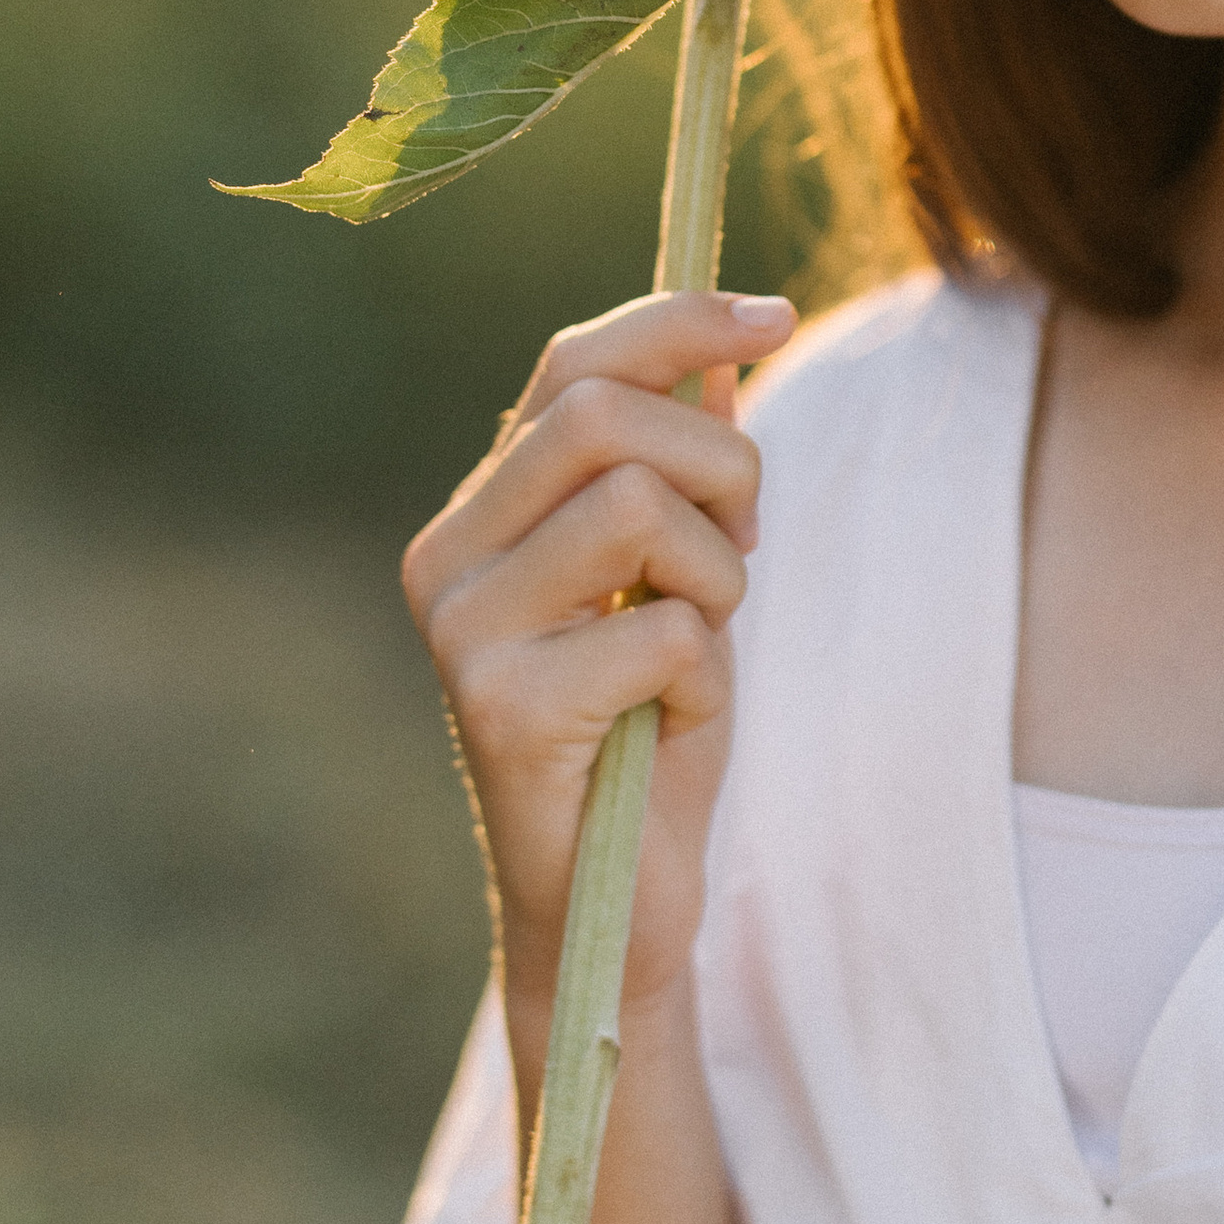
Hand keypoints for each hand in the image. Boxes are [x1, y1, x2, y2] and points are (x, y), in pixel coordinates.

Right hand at [401, 289, 796, 1015]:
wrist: (611, 912)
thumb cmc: (648, 743)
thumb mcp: (679, 584)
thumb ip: (684, 473)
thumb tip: (725, 346)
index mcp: (480, 516)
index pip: (570, 366)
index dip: (680, 322)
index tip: (777, 311)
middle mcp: (446, 559)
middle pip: (606, 415)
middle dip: (723, 465)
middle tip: (747, 548)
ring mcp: (463, 633)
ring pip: (641, 507)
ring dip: (720, 576)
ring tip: (700, 647)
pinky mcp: (502, 710)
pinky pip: (663, 630)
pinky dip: (704, 676)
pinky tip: (668, 727)